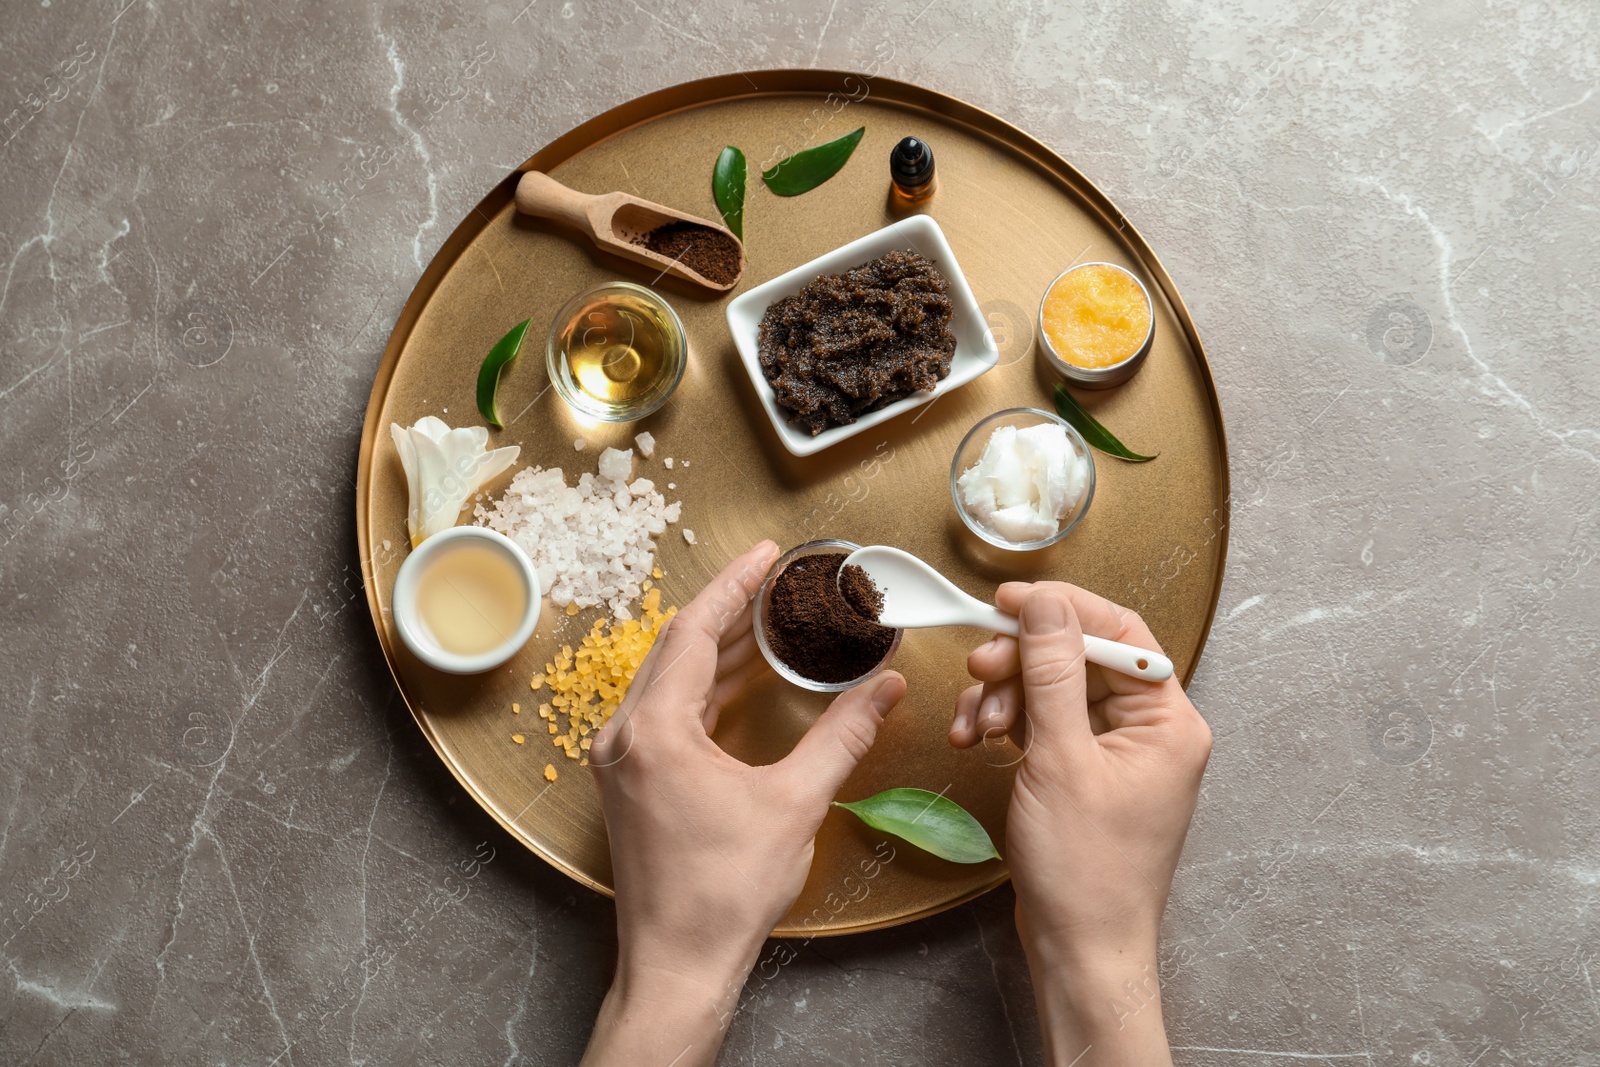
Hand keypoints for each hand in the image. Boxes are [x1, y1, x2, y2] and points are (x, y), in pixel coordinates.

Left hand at [583, 540, 906, 1066]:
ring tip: (769, 623)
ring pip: (669, 679)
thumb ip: (842, 735)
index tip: (768, 554)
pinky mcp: (630, 783)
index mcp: (655, 730)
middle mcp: (626, 736)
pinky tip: (741, 682)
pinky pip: (666, 712)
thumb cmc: (726, 890)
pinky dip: (705, 689)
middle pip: (677, 647)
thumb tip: (887, 688)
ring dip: (718, 650)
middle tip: (777, 583)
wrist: (678, 963)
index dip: (735, 585)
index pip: (695, 631)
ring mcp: (622, 760)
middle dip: (729, 611)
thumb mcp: (796, 803)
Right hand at [952, 583, 1210, 1065]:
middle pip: (1080, 660)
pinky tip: (978, 739)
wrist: (1080, 949)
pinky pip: (1046, 725)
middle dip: (1022, 661)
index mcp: (1168, 721)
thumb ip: (1052, 673)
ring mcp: (1118, 754)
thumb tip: (1044, 604)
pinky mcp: (1086, 774)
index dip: (1061, 609)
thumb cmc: (1085, 870)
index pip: (1119, 633)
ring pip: (1055, 691)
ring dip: (1006, 696)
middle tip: (977, 668)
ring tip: (974, 724)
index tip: (1006, 601)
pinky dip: (1009, 725)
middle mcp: (1151, 731)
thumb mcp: (1061, 759)